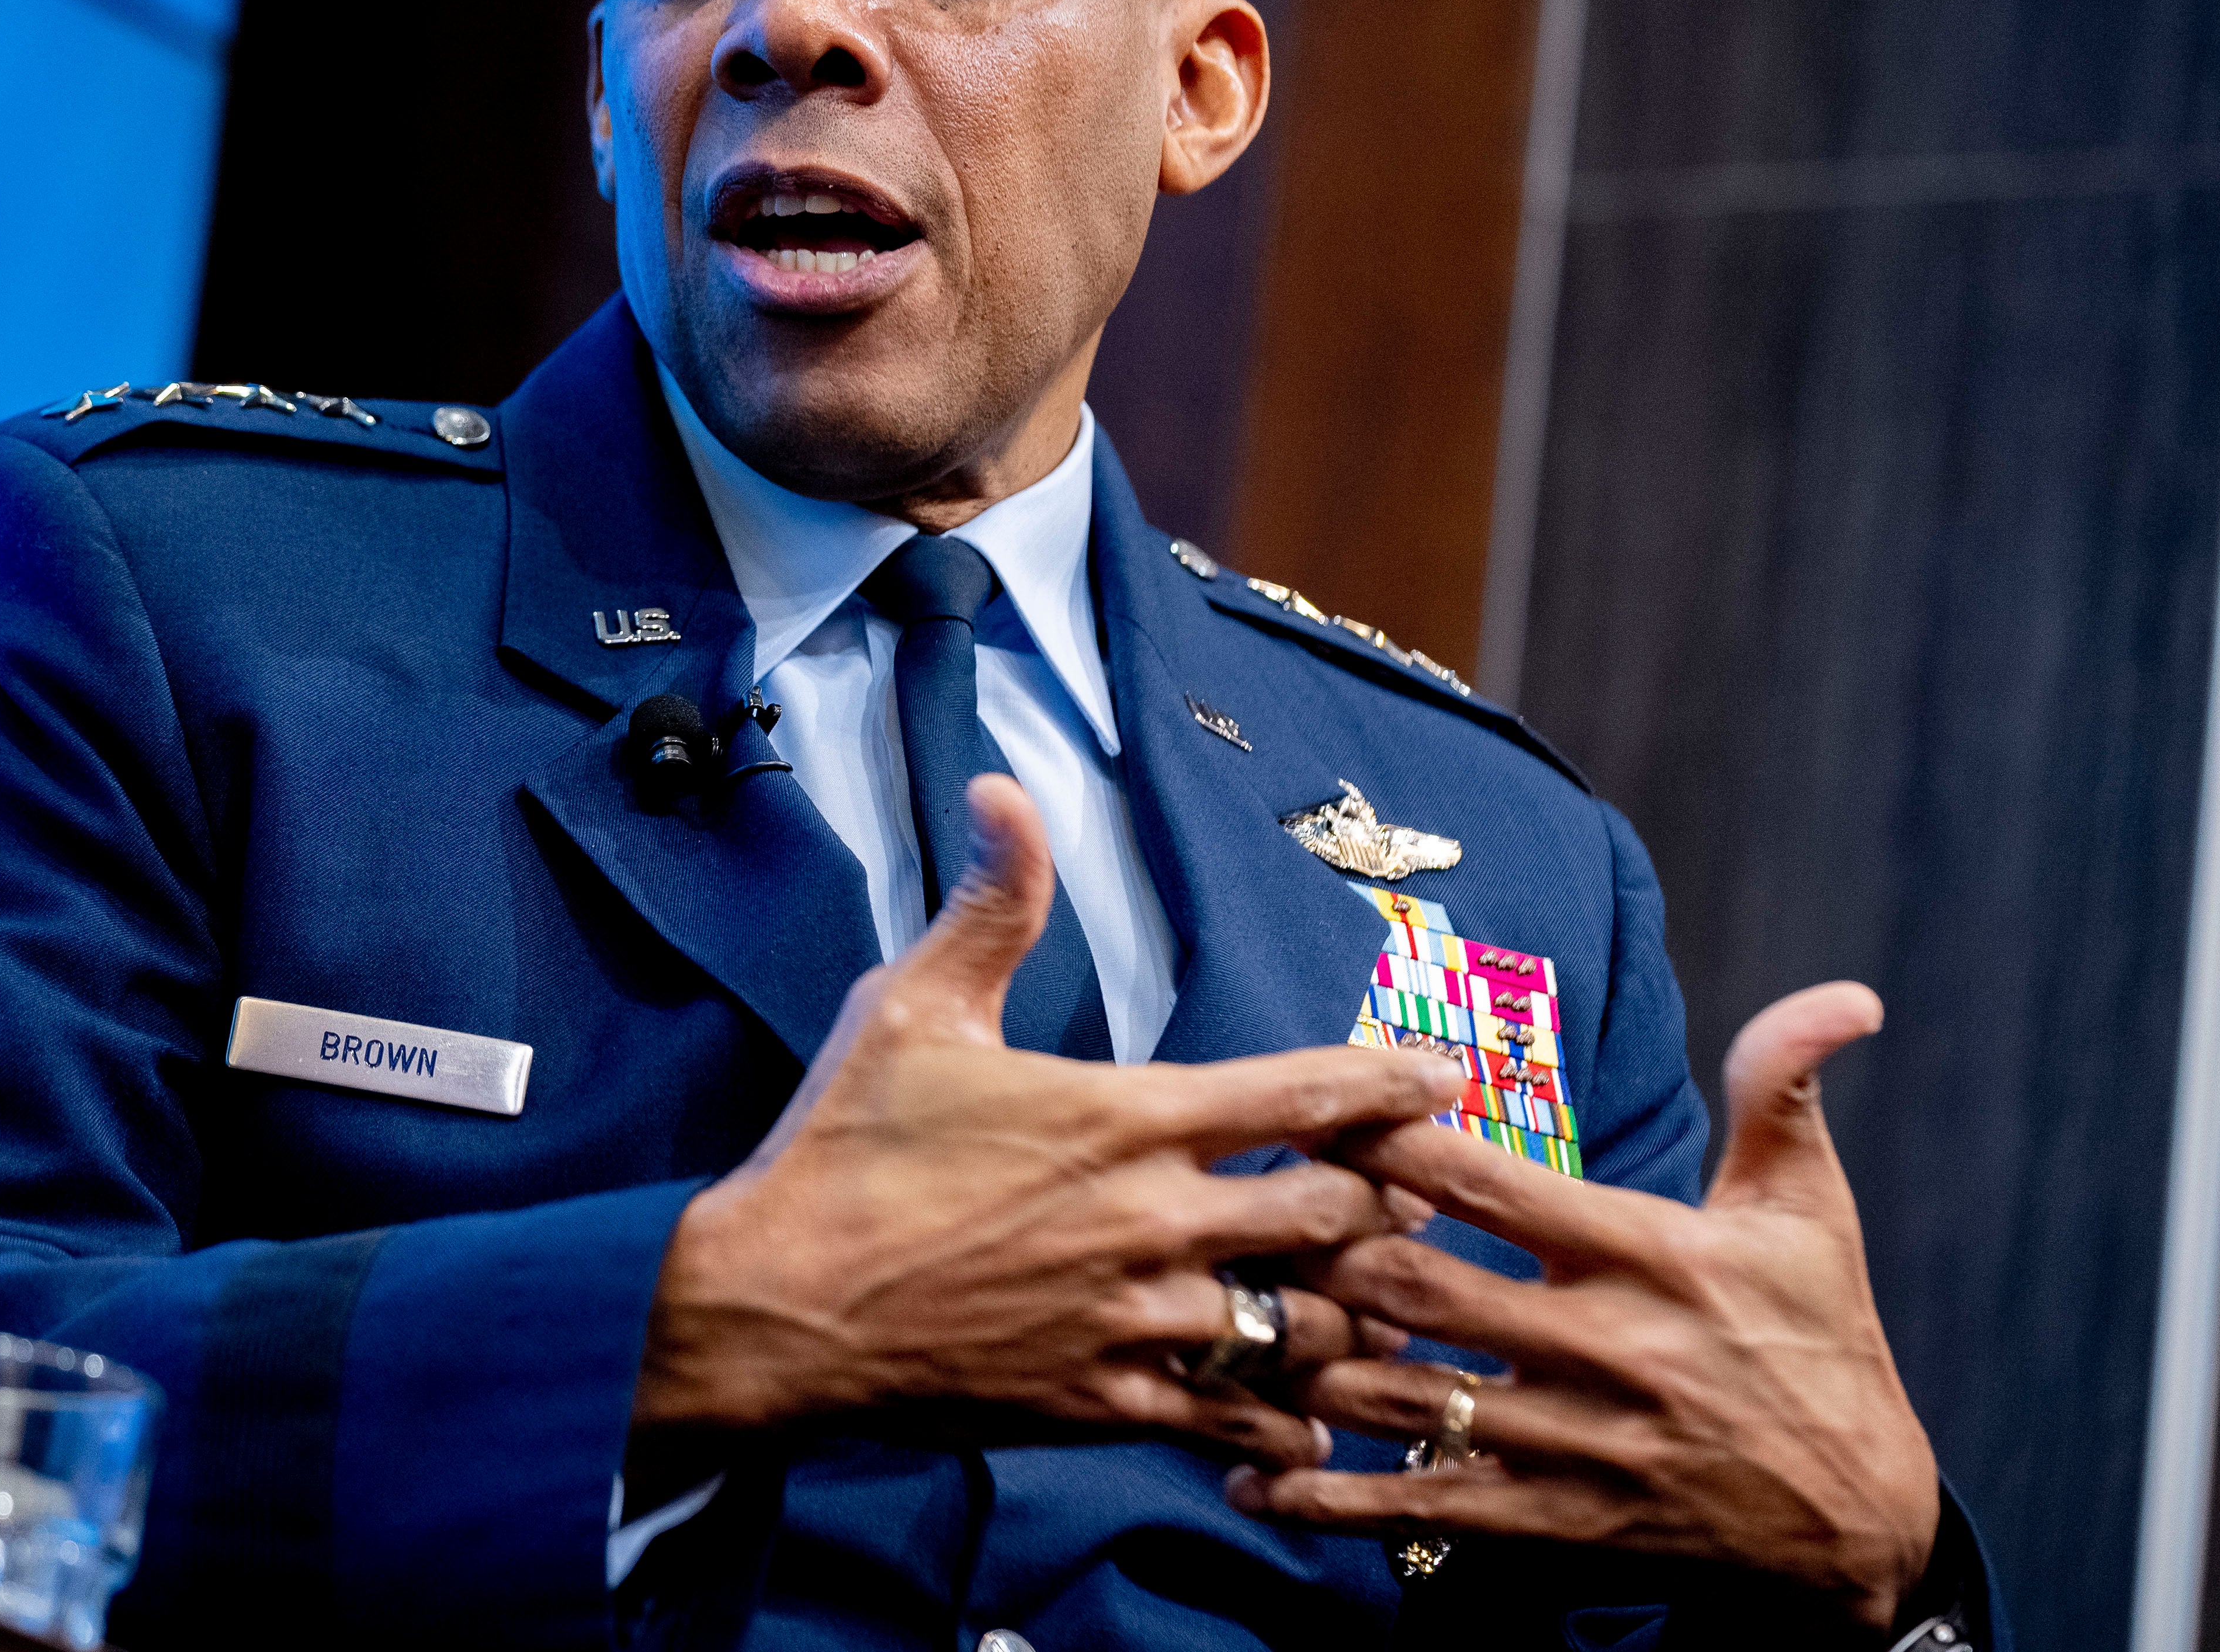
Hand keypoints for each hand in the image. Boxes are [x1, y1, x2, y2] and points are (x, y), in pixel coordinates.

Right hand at [634, 775, 1460, 1467]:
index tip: (1444, 1079)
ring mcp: (1135, 1321)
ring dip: (1351, 1317)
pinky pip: (1236, 1427)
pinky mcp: (1104, 1405)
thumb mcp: (910, 1004)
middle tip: (1415, 1199)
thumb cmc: (841, 1148)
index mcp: (1123, 1118)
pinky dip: (1286, 1427)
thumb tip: (1004, 793)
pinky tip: (1308, 1425)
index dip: (1389, 1083)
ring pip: (1306, 1330)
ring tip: (1378, 1309)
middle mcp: (1153, 1221)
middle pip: (1334, 1213)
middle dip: (1387, 1205)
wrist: (775, 1303)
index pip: (1300, 1092)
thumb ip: (988, 906)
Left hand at [1239, 983, 1939, 1631]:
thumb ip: (1785, 1093)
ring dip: (1302, 1363)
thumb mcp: (1811, 1214)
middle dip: (1316, 1249)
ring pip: (1399, 1395)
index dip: (1386, 1138)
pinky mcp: (1558, 1527)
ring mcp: (1572, 1444)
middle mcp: (1601, 1348)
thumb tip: (1841, 995)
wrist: (1864, 1526)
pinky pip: (1421, 1510)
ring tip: (1221, 1326)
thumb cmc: (1824, 1344)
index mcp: (1647, 1256)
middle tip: (1240, 1214)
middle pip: (1414, 1285)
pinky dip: (1331, 1497)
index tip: (1313, 1106)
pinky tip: (1256, 1479)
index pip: (1487, 1181)